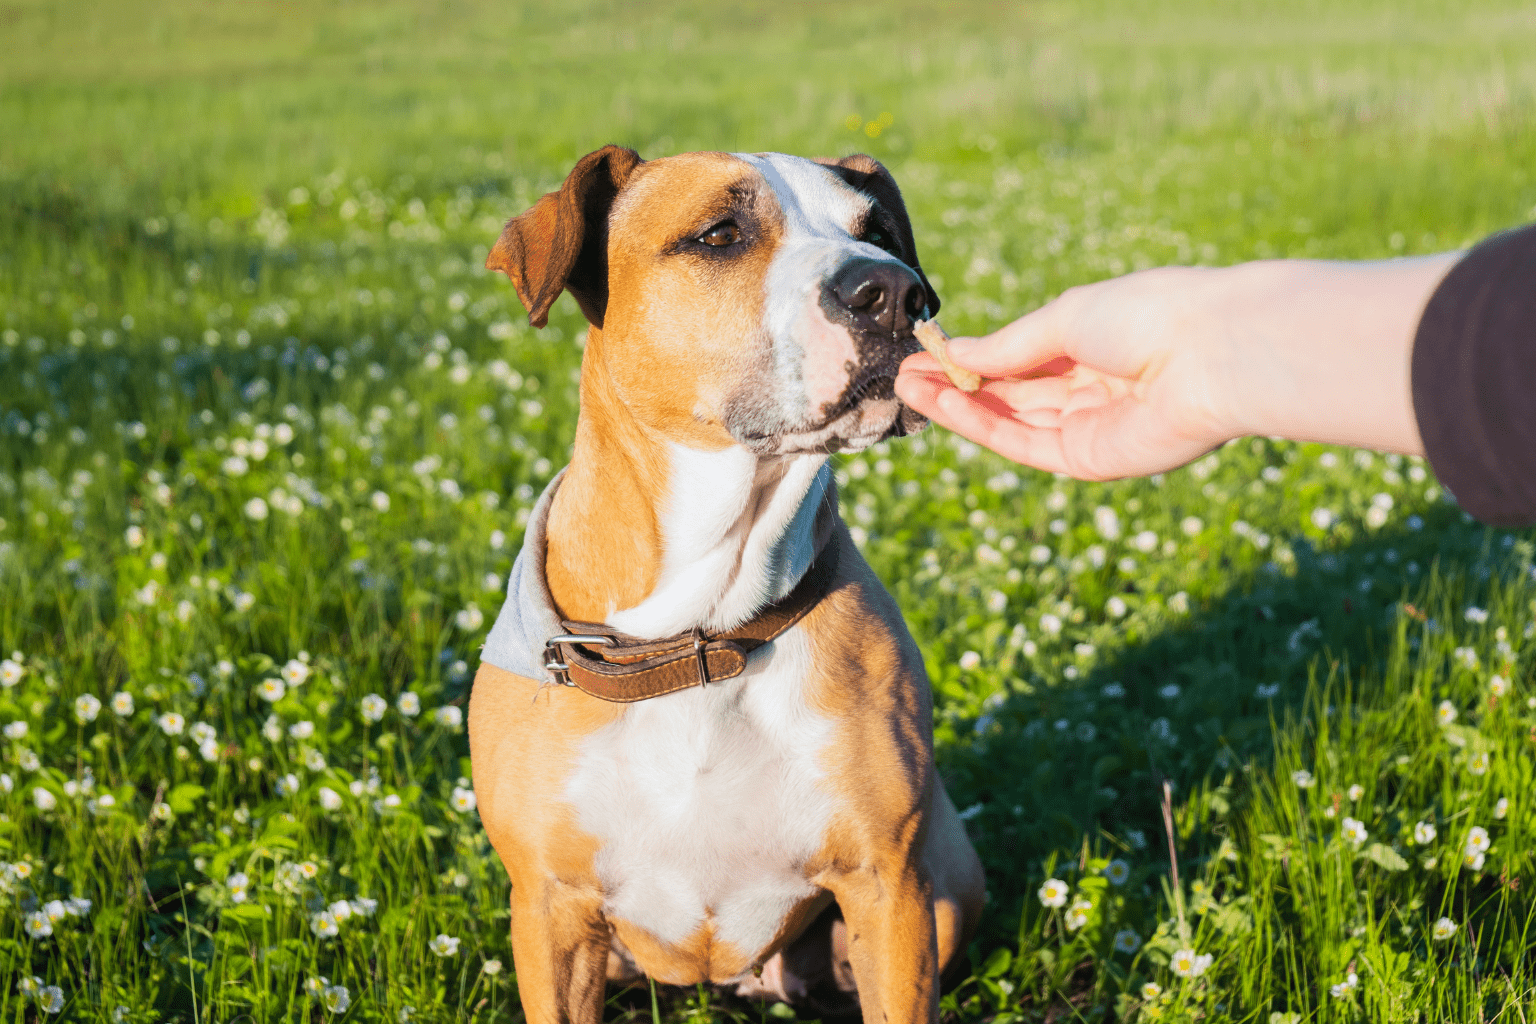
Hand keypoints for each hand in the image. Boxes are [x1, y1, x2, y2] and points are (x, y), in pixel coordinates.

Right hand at [896, 267, 1238, 479]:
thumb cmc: (1150, 314)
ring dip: (957, 406)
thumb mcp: (1064, 318)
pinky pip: (1023, 443)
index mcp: (1095, 342)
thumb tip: (955, 353)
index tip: (924, 352)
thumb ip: (1007, 346)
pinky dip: (981, 426)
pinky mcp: (1090, 459)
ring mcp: (1089, 426)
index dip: (972, 357)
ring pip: (1010, 420)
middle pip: (1010, 393)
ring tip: (907, 388)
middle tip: (902, 376)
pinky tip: (944, 402)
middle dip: (956, 384)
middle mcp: (1091, 387)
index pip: (1021, 356)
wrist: (1214, 354)